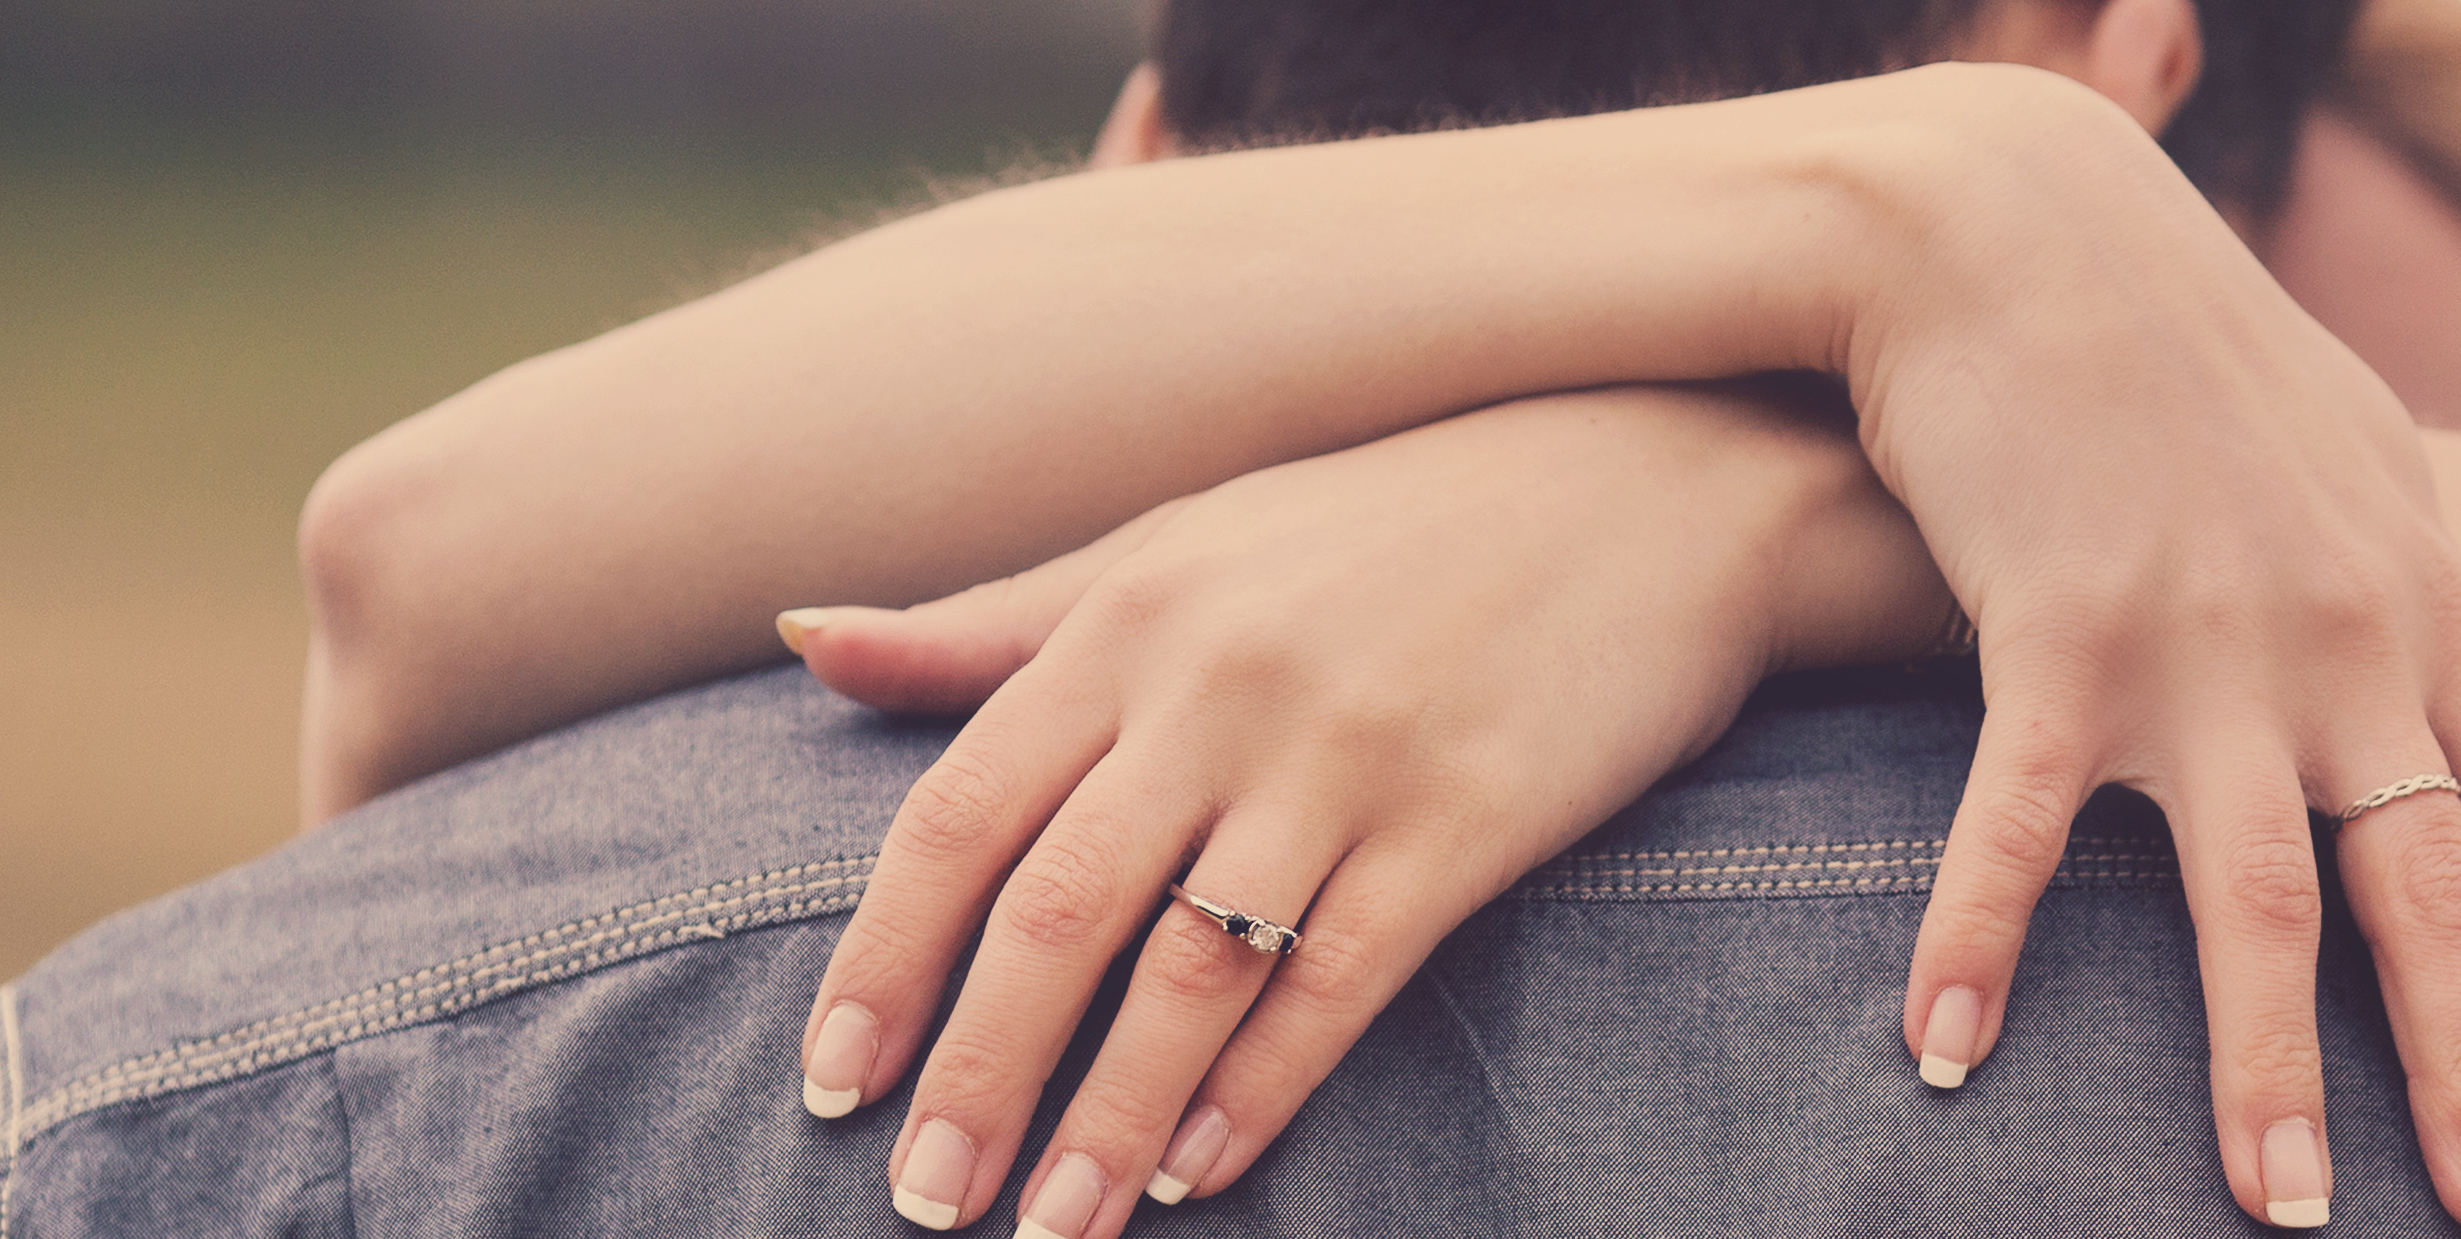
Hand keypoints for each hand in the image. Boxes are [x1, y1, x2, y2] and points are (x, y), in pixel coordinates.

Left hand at [783, 383, 1947, 1236]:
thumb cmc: (1392, 524)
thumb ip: (997, 619)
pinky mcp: (1467, 818)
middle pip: (1053, 912)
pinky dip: (1259, 1089)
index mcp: (1132, 614)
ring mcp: (1347, 753)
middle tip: (925, 1200)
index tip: (830, 1084)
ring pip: (1187, 971)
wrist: (1655, 484)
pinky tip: (1199, 1168)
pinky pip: (1338, 982)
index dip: (883, 962)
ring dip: (1105, 1119)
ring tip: (1054, 1226)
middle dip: (974, 1075)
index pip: (959, 813)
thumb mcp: (1183, 543)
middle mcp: (1221, 682)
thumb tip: (805, 639)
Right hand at [1830, 79, 2460, 1230]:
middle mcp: (2338, 646)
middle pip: (2425, 891)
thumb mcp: (2390, 488)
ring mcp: (2197, 646)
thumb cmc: (2207, 364)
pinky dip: (1978, 940)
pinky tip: (1941, 1053)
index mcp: (2426, 614)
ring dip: (2265, 1067)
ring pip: (2252, 895)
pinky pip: (2023, 824)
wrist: (2026, 226)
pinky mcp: (2050, 636)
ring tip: (2283, 1213)